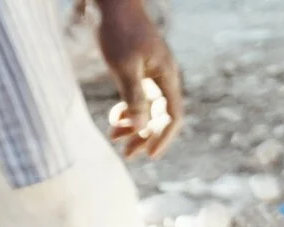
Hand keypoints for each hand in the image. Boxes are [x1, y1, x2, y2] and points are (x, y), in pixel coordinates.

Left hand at [97, 0, 182, 157]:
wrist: (111, 1)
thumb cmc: (118, 29)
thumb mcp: (124, 65)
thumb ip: (134, 97)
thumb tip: (140, 129)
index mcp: (166, 76)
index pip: (173, 115)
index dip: (163, 137)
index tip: (149, 154)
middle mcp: (162, 77)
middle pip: (159, 115)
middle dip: (144, 136)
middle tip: (127, 154)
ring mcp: (150, 73)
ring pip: (147, 108)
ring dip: (133, 125)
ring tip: (114, 138)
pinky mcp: (137, 69)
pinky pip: (137, 97)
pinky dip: (126, 110)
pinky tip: (114, 118)